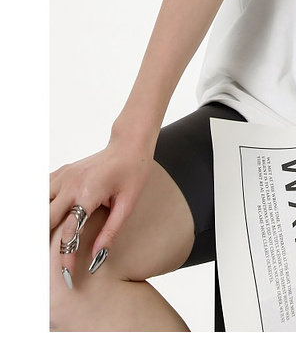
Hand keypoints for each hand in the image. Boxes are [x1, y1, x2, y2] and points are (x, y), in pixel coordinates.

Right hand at [49, 136, 152, 286]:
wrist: (129, 145)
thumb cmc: (133, 172)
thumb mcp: (127, 205)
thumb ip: (110, 232)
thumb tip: (97, 257)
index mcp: (89, 192)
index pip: (70, 231)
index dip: (66, 256)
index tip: (67, 273)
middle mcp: (72, 183)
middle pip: (46, 220)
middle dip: (45, 243)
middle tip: (47, 263)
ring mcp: (64, 175)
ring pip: (39, 206)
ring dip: (41, 224)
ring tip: (44, 243)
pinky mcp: (62, 172)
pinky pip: (43, 192)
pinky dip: (41, 206)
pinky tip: (46, 219)